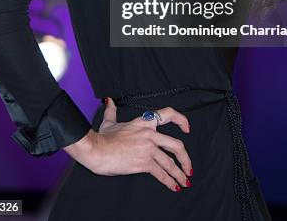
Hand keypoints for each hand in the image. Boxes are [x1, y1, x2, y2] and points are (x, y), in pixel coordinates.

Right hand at [63, 97, 192, 191]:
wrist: (98, 150)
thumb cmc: (102, 138)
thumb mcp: (109, 121)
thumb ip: (112, 110)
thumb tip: (108, 101)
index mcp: (144, 122)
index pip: (168, 114)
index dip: (181, 120)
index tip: (187, 128)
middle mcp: (150, 134)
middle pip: (176, 145)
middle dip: (185, 158)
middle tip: (188, 166)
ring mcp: (148, 148)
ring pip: (171, 162)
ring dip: (179, 173)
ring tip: (184, 181)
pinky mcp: (144, 162)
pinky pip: (161, 173)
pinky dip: (169, 181)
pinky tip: (173, 185)